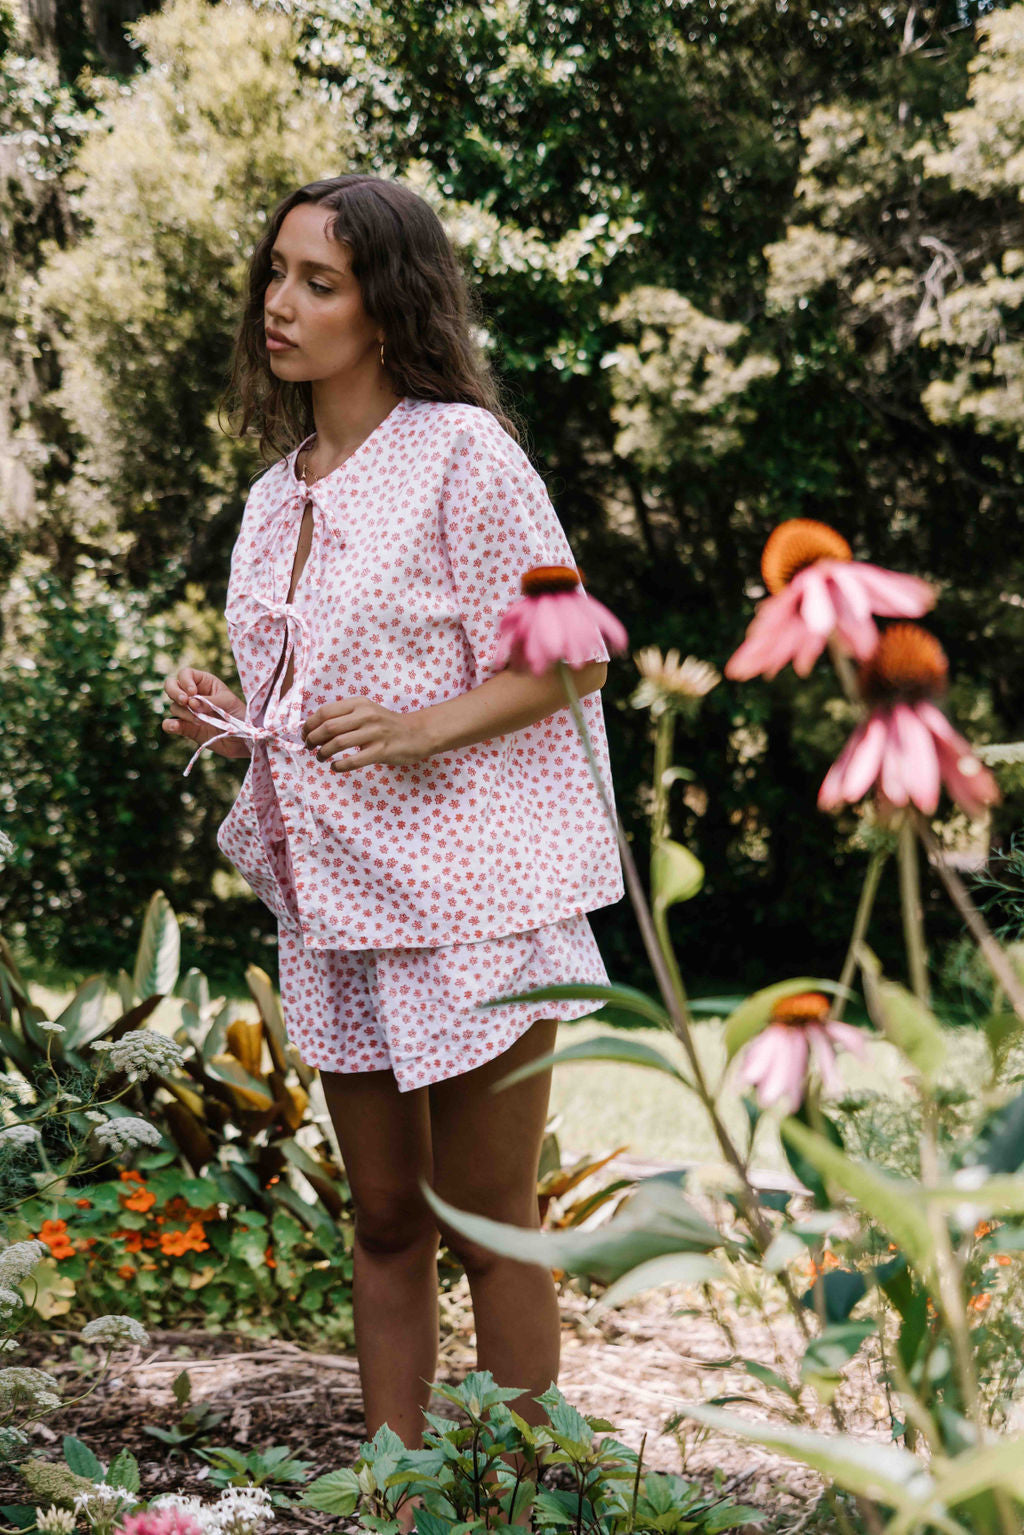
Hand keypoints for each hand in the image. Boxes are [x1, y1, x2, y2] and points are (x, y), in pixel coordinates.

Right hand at [162, 667, 250, 759]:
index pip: (185, 674)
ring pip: (174, 706)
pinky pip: (171, 724)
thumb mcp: (228, 703)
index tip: (193, 692)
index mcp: (203, 682)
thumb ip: (209, 701)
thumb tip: (190, 702)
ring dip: (185, 713)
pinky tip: (174, 726)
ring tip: (202, 721)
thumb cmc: (238, 714)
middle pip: (171, 686)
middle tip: (185, 702)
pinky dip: (170, 725)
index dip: (185, 681)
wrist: (242, 738)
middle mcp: (192, 695)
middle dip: (175, 692)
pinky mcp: (186, 727)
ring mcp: (188, 711)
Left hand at [301, 698, 430, 770]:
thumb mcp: (366, 711)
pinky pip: (354, 760)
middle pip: (328, 727)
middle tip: (309, 748)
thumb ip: (344, 716)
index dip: (309, 724)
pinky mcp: (381, 750)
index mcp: (359, 703)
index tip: (304, 734)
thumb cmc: (386, 724)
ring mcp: (375, 733)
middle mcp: (366, 715)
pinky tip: (335, 767)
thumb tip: (314, 728)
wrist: (416, 733)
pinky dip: (339, 765)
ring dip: (323, 753)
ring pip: (338, 743)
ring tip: (320, 758)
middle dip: (312, 740)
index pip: (325, 711)